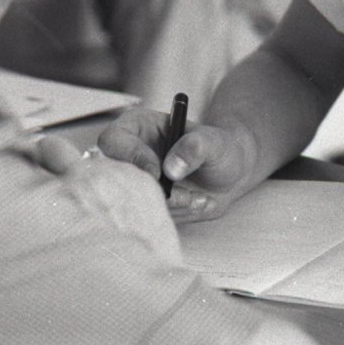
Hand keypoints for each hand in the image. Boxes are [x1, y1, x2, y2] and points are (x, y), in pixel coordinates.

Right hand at [97, 104, 254, 220]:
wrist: (230, 175)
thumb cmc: (218, 148)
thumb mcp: (213, 142)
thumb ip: (194, 147)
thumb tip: (171, 168)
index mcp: (138, 127)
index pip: (113, 140)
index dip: (130, 156)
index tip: (157, 173)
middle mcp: (130, 155)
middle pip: (116, 178)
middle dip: (155, 191)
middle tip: (187, 195)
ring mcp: (136, 182)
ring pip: (135, 202)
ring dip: (171, 205)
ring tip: (198, 197)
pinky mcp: (144, 204)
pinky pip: (149, 217)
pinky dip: (177, 214)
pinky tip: (197, 203)